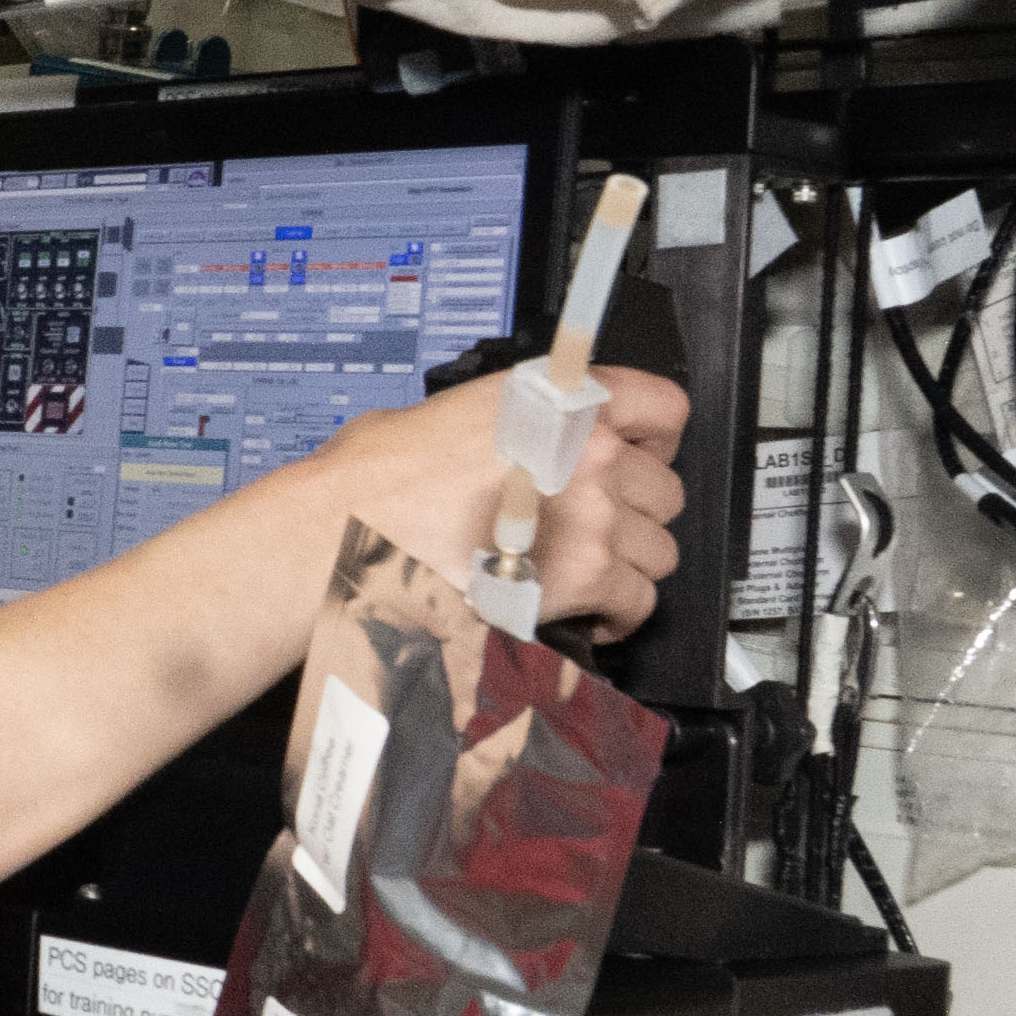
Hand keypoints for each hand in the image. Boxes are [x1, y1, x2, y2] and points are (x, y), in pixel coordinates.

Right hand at [296, 362, 689, 632]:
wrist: (350, 530)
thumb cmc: (377, 478)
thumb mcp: (448, 415)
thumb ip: (506, 423)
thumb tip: (511, 442)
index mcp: (558, 401)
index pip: (662, 407)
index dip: (654, 441)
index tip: (639, 458)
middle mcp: (589, 451)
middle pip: (664, 491)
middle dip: (634, 515)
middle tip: (594, 531)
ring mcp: (594, 514)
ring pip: (658, 550)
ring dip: (627, 566)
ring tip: (586, 577)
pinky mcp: (586, 574)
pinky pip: (638, 600)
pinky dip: (618, 614)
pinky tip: (586, 613)